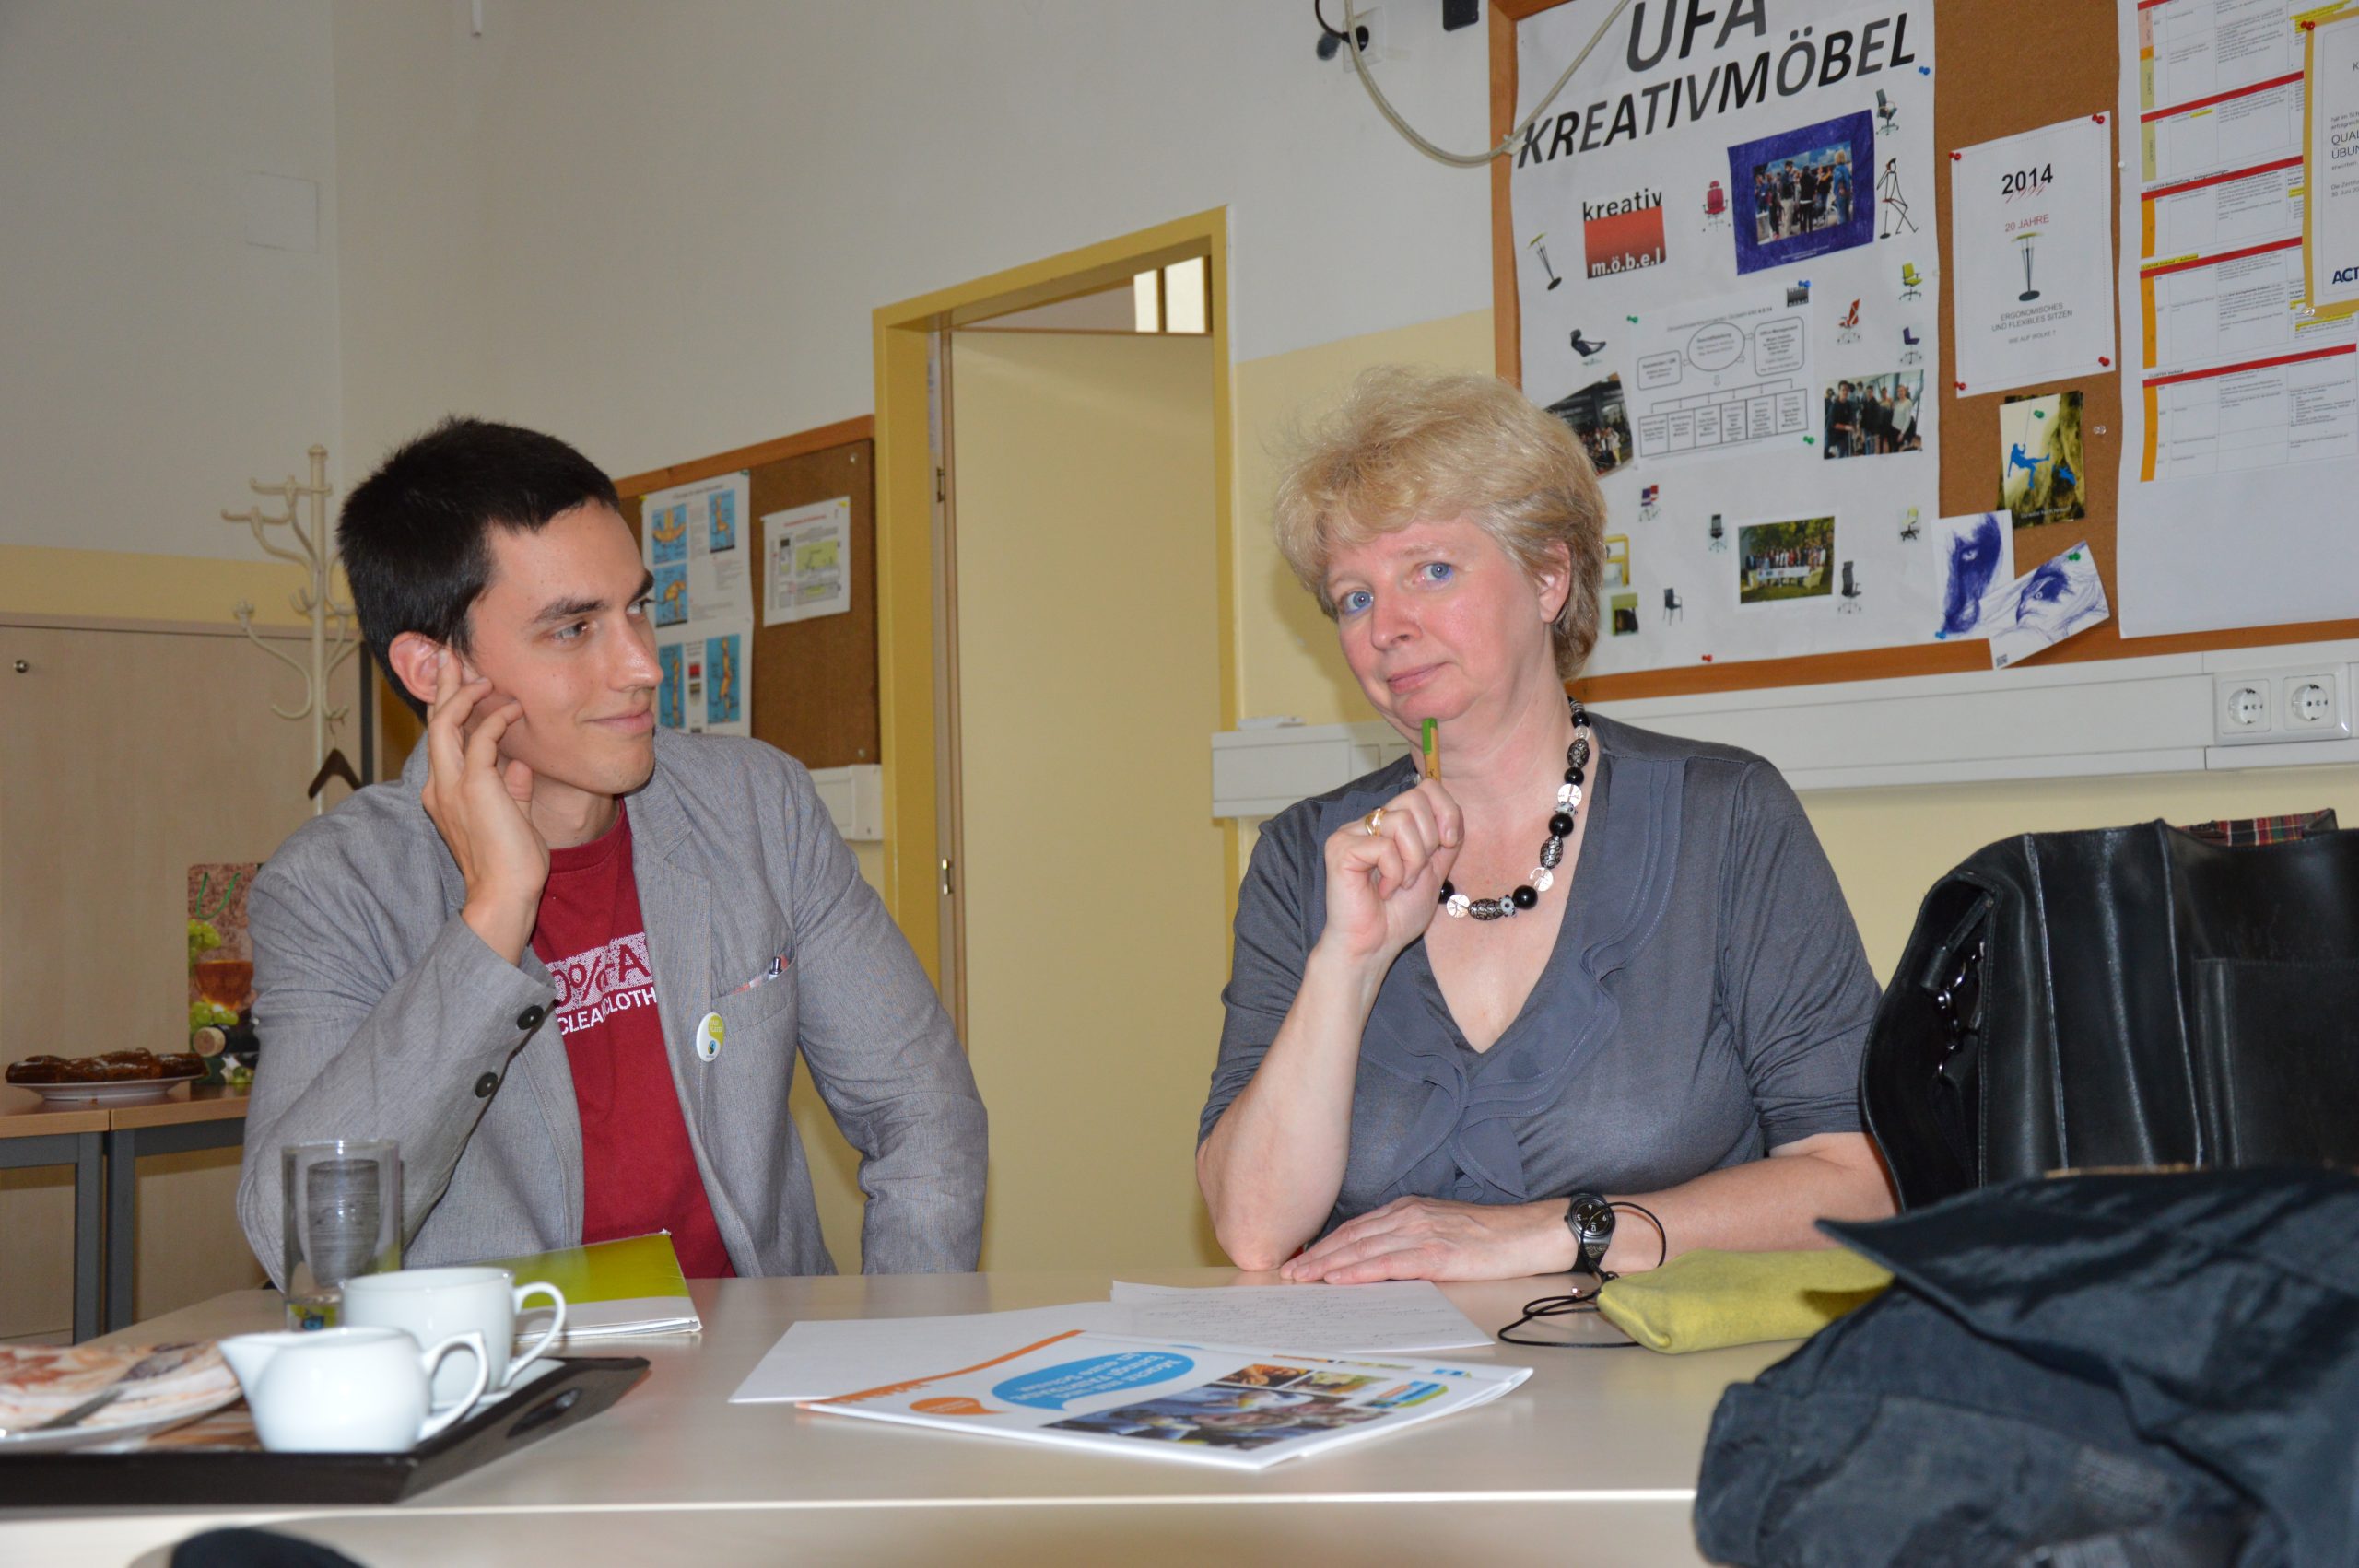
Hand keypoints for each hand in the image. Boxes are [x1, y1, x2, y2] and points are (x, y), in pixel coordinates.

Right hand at [418, 654, 545, 963]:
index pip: (442, 741)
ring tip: (483, 675)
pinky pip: (481, 739)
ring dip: (465, 695)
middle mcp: (439, 786)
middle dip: (443, 687)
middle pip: (434, 723)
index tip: (461, 682)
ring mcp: (451, 786)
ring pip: (446, 723)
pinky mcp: (474, 786)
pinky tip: (514, 709)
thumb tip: (518, 764)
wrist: (504, 894)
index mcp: (443, 793)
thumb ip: (511, 790)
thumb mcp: (512, 818)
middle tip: (452, 657)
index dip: (449, 708)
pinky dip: (497, 719)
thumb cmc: (510, 864)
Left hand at [1278, 1196, 1573, 1283]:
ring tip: (1302, 1280)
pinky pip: (1388, 1264)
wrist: (1528, 1232)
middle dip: (1317, 1257)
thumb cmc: (1489, 1235)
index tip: (1302, 1258)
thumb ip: (1408, 1238)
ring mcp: (1421, 1233)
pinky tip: (1339, 1280)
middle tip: (1287, 1273)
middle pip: (1351, 1237)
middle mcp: (1409, 1217)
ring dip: (1328, 1267)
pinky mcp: (1436, 1254)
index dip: (1326, 1244)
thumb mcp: (1440, 1227)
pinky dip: (1359, 1272)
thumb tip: (1378, 1260)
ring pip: (1363, 1250)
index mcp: (1408, 1209)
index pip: (1356, 1228)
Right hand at [1313, 779, 1463, 973]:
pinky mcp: (1340, 848)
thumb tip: (1453, 812)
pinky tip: (1382, 891)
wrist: (1374, 946)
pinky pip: (1384, 847)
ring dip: (1412, 862)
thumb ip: (1445, 841)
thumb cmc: (1397, 915)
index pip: (1426, 789)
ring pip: (1401, 822)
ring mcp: (1352, 832)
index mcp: (1391, 824)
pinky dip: (1394, 874)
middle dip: (1429, 841)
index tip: (1448, 844)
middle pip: (1415, 799)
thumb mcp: (1434, 871)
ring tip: (1398, 884)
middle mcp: (1369, 823)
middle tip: (1416, 873)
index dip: (1446, 812)